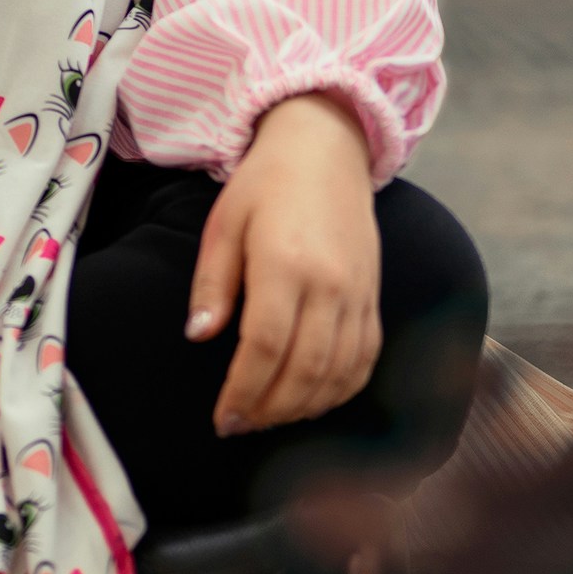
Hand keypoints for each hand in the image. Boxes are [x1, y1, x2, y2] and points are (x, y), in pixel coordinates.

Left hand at [186, 92, 380, 437]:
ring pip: (338, 373)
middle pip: (305, 370)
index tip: (223, 418)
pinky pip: (366, 360)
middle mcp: (329, 284)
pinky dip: (341, 390)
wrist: (325, 148)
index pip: (266, 347)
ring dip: (303, 408)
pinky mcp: (374, 297)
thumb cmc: (265, 184)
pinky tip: (312, 400)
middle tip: (240, 425)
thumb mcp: (225, 223)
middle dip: (270, 410)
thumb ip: (213, 283)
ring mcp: (359, 293)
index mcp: (285, 263)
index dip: (244, 391)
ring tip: (268, 417)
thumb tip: (198, 337)